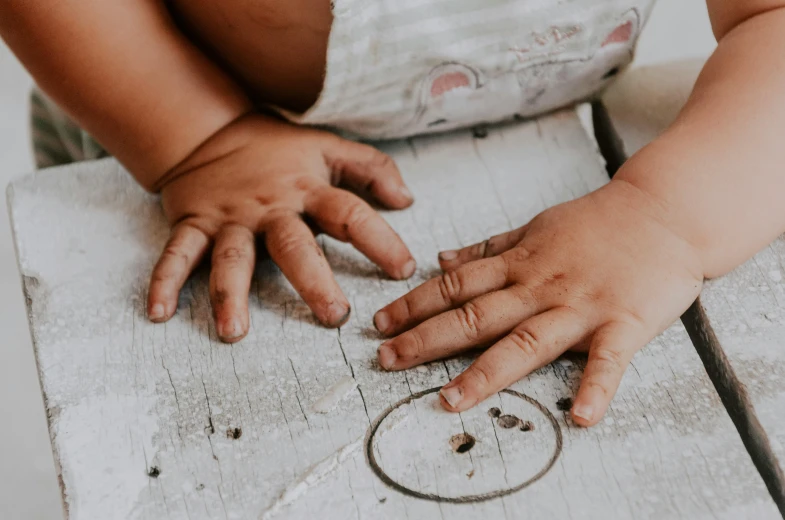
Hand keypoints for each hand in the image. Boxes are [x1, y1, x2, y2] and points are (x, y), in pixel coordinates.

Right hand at [146, 114, 415, 341]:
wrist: (212, 132)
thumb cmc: (279, 150)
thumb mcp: (329, 148)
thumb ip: (372, 168)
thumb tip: (407, 199)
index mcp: (309, 190)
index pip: (351, 214)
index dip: (380, 239)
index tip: (405, 269)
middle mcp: (271, 208)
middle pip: (294, 245)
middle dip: (314, 280)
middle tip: (334, 316)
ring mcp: (229, 218)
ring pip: (231, 257)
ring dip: (230, 294)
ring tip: (234, 332)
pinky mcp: (194, 223)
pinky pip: (177, 253)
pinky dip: (165, 280)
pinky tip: (159, 312)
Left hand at [373, 180, 703, 426]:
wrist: (664, 211)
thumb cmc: (598, 222)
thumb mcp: (535, 226)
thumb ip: (488, 248)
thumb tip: (440, 258)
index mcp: (520, 263)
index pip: (455, 285)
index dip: (414, 304)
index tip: (380, 323)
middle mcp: (541, 286)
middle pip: (476, 315)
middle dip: (426, 338)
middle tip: (386, 359)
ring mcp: (581, 306)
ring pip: (526, 340)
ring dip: (485, 371)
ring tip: (449, 398)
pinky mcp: (624, 323)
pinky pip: (609, 360)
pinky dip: (596, 387)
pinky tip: (581, 416)